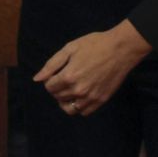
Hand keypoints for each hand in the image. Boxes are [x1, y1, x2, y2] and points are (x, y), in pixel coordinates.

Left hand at [33, 22, 151, 116]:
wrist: (120, 49)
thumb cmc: (94, 45)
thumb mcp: (70, 48)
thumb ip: (51, 65)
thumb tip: (37, 79)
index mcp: (69, 76)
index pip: (49, 87)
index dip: (50, 80)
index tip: (56, 73)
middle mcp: (78, 90)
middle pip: (58, 97)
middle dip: (57, 88)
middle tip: (64, 78)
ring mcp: (91, 97)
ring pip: (69, 109)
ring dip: (65, 100)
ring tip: (70, 89)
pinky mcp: (101, 100)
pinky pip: (84, 112)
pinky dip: (79, 106)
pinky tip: (81, 95)